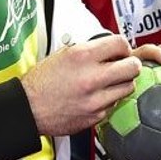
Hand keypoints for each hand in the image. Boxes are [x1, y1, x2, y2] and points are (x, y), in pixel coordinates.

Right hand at [22, 35, 142, 135]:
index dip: (123, 46)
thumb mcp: (64, 54)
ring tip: (109, 82)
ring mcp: (95, 99)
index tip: (121, 51)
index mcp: (82, 56)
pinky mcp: (96, 116)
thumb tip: (111, 49)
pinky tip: (96, 96)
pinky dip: (109, 99)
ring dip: (122, 83)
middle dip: (131, 64)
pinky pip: (114, 104)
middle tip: (124, 65)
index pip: (121, 43)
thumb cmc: (42, 82)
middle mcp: (91, 77)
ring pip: (128, 87)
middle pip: (133, 67)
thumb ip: (90, 50)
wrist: (28, 108)